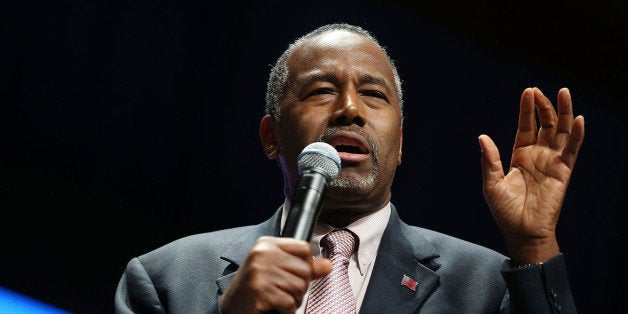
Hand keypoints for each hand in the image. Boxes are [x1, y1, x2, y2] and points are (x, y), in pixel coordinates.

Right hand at [220, 236, 331, 312]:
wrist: (230, 306)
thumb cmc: (253, 288)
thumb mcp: (276, 270)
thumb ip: (303, 266)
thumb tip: (328, 265)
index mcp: (267, 244)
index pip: (304, 248)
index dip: (306, 265)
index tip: (294, 274)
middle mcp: (263, 254)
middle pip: (305, 269)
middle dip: (300, 287)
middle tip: (284, 292)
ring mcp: (260, 271)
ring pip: (300, 287)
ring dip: (294, 300)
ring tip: (279, 299)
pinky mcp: (260, 290)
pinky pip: (289, 302)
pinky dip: (286, 310)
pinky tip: (274, 307)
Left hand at [478, 87, 584, 264]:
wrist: (521, 232)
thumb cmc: (505, 211)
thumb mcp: (491, 183)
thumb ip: (490, 160)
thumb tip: (482, 137)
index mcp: (519, 156)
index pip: (525, 126)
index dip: (527, 110)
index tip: (528, 91)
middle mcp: (537, 155)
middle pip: (544, 124)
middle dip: (543, 107)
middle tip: (539, 91)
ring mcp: (552, 162)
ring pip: (561, 132)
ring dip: (563, 113)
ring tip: (564, 93)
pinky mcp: (563, 172)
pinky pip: (572, 150)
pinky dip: (576, 134)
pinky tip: (577, 119)